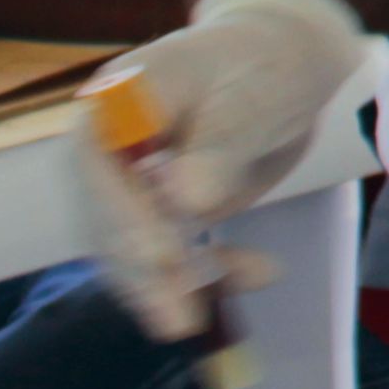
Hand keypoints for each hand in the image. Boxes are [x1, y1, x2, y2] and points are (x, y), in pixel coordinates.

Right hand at [73, 0, 380, 337]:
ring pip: (132, 251)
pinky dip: (206, 278)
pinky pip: (170, 259)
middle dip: (144, 271)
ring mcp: (132, 183)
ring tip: (201, 321)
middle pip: (109, 218)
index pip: (100, 162)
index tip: (160, 255)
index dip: (122, 212)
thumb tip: (186, 199)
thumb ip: (221, 145)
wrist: (288, 67)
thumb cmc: (267, 66)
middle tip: (179, 318)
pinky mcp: (161, 213)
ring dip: (167, 290)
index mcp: (120, 99)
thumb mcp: (253, 96)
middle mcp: (112, 146)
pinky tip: (257, 274)